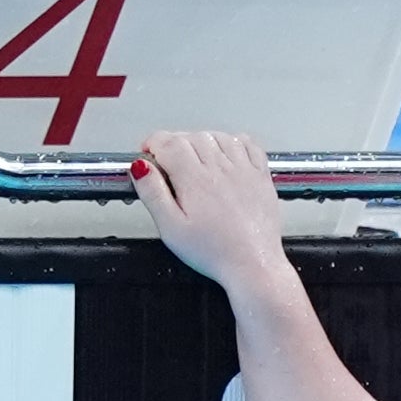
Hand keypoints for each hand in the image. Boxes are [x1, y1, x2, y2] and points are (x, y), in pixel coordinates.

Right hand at [131, 131, 286, 290]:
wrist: (254, 264)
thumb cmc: (215, 251)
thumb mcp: (171, 228)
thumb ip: (152, 193)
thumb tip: (139, 167)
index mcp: (195, 179)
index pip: (168, 142)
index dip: (153, 144)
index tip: (148, 154)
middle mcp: (221, 168)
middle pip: (192, 137)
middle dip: (174, 143)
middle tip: (166, 161)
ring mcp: (244, 170)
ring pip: (218, 136)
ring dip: (201, 140)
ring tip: (193, 158)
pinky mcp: (261, 176)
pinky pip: (248, 144)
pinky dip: (233, 142)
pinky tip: (226, 154)